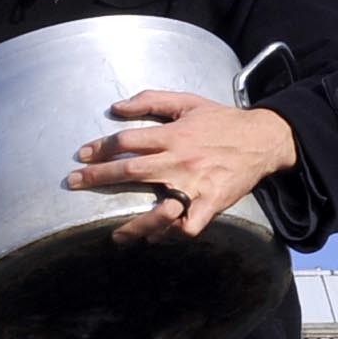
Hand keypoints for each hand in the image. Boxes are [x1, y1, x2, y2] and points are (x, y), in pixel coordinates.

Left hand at [72, 90, 298, 241]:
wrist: (264, 138)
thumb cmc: (222, 121)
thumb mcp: (187, 102)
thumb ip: (151, 100)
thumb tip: (116, 106)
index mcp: (173, 135)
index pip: (127, 141)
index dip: (101, 147)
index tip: (82, 156)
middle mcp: (180, 160)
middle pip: (132, 170)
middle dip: (98, 178)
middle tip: (73, 183)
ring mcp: (196, 184)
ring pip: (161, 208)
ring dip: (136, 224)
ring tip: (117, 236)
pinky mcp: (212, 202)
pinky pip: (189, 225)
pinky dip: (173, 235)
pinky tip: (157, 238)